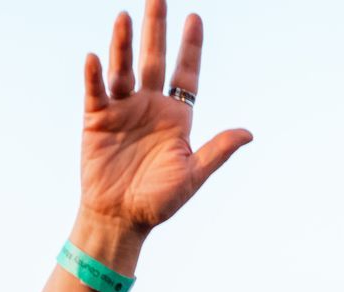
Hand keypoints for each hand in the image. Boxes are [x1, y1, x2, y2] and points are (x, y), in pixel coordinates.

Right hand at [79, 0, 251, 233]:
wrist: (121, 219)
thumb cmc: (158, 202)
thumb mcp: (192, 176)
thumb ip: (217, 152)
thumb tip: (248, 133)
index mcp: (177, 117)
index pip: (186, 74)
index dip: (190, 47)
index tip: (195, 17)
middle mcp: (150, 106)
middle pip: (154, 60)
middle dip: (156, 30)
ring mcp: (123, 109)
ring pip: (124, 69)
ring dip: (123, 44)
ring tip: (126, 17)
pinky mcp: (97, 119)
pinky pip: (96, 91)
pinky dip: (95, 75)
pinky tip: (95, 57)